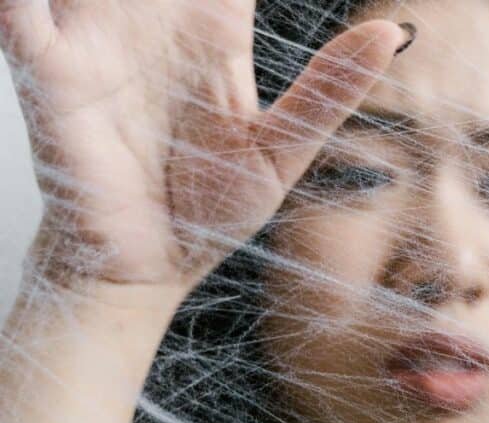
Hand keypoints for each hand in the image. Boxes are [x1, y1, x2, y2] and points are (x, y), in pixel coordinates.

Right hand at [1, 1, 407, 296]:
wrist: (152, 267)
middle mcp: (156, 24)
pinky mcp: (52, 74)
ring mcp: (101, 42)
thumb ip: (331, 89)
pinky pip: (24, 17)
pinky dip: (26, 1)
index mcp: (215, 35)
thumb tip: (390, 34)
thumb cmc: (215, 210)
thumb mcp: (284, 151)